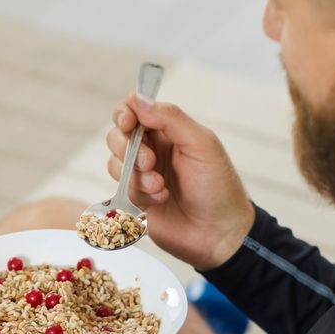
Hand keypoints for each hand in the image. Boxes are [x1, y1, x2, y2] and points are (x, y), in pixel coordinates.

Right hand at [107, 93, 254, 269]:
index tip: (127, 121)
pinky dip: (138, 192)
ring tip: (160, 187)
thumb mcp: (201, 144)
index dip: (125, 112)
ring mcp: (143, 175)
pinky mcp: (136, 199)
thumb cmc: (218, 187)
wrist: (219, 234)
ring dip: (135, 174)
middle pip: (118, 134)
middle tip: (149, 162)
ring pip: (115, 162)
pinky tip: (160, 199)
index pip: (136, 109)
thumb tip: (138, 99)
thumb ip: (171, 118)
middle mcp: (154, 150)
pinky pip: (120, 188)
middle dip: (127, 146)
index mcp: (170, 132)